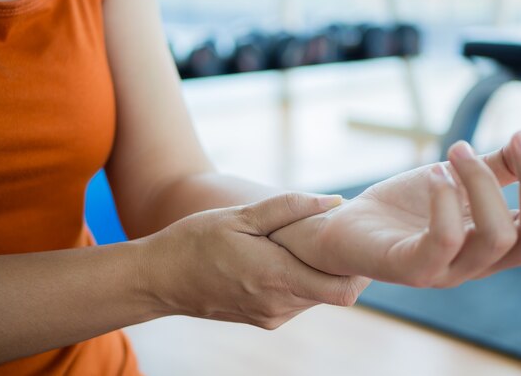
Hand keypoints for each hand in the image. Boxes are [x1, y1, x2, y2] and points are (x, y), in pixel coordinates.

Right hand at [139, 193, 366, 328]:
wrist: (158, 279)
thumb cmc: (196, 241)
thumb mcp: (241, 216)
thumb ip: (290, 208)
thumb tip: (335, 201)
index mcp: (276, 277)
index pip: (343, 290)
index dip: (362, 270)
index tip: (361, 243)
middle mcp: (278, 305)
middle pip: (333, 292)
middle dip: (342, 266)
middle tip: (336, 233)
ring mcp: (270, 316)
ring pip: (316, 296)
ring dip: (320, 271)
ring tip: (309, 241)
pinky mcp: (262, 319)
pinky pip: (296, 300)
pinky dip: (301, 279)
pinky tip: (286, 256)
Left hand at [271, 126, 520, 287]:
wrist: (348, 226)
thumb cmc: (405, 204)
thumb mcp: (456, 176)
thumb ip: (496, 164)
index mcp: (498, 241)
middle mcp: (481, 262)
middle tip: (520, 136)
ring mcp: (447, 270)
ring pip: (498, 238)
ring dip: (484, 182)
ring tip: (457, 149)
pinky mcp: (410, 268)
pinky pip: (443, 241)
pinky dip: (447, 200)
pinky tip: (435, 172)